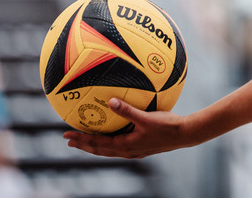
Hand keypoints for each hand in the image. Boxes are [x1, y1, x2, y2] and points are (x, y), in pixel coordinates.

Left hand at [63, 98, 187, 158]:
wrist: (185, 134)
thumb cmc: (166, 126)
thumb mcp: (145, 117)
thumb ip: (127, 110)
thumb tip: (109, 101)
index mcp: (125, 145)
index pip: (97, 144)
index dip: (81, 139)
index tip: (66, 135)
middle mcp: (127, 151)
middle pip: (100, 150)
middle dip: (83, 144)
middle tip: (68, 139)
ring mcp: (134, 150)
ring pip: (108, 150)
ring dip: (95, 145)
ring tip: (85, 140)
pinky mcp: (141, 147)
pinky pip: (118, 147)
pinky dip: (108, 143)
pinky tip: (111, 137)